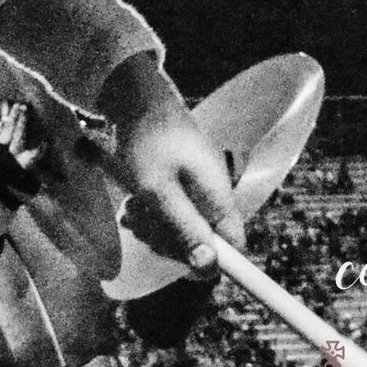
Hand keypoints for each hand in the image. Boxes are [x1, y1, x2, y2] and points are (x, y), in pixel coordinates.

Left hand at [101, 51, 246, 270]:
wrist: (134, 99)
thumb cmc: (146, 141)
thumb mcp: (157, 190)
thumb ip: (184, 227)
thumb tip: (209, 267)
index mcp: (218, 196)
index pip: (234, 247)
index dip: (212, 262)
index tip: (183, 266)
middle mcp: (214, 195)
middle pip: (203, 241)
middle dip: (170, 241)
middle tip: (140, 225)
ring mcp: (198, 189)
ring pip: (182, 228)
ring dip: (154, 227)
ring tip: (132, 210)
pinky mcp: (182, 184)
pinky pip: (171, 212)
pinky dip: (151, 212)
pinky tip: (133, 204)